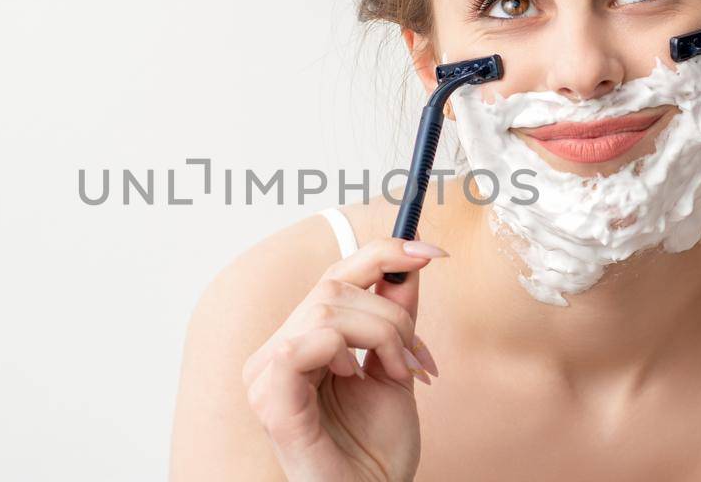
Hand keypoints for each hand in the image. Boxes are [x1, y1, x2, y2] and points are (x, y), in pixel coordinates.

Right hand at [242, 237, 443, 481]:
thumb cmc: (375, 449)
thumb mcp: (394, 368)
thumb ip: (395, 318)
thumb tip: (409, 263)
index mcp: (301, 342)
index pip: (333, 278)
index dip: (381, 254)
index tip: (432, 251)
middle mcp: (277, 352)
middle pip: (333, 288)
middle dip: (391, 314)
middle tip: (416, 357)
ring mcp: (267, 376)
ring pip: (326, 312)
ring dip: (379, 336)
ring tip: (397, 374)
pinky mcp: (271, 401)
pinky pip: (297, 347)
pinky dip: (340, 350)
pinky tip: (357, 377)